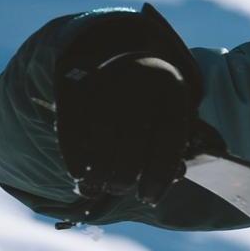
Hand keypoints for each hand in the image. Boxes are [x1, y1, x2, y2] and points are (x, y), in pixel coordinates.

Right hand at [56, 52, 202, 204]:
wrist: (115, 51)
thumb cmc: (150, 98)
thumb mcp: (172, 111)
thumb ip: (176, 144)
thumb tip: (177, 177)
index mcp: (171, 89)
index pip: (168, 141)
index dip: (159, 176)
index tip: (149, 199)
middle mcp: (140, 82)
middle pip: (131, 142)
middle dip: (125, 176)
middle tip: (121, 189)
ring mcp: (105, 82)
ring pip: (100, 139)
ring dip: (98, 171)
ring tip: (97, 188)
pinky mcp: (75, 87)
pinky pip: (72, 129)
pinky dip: (75, 157)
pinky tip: (78, 174)